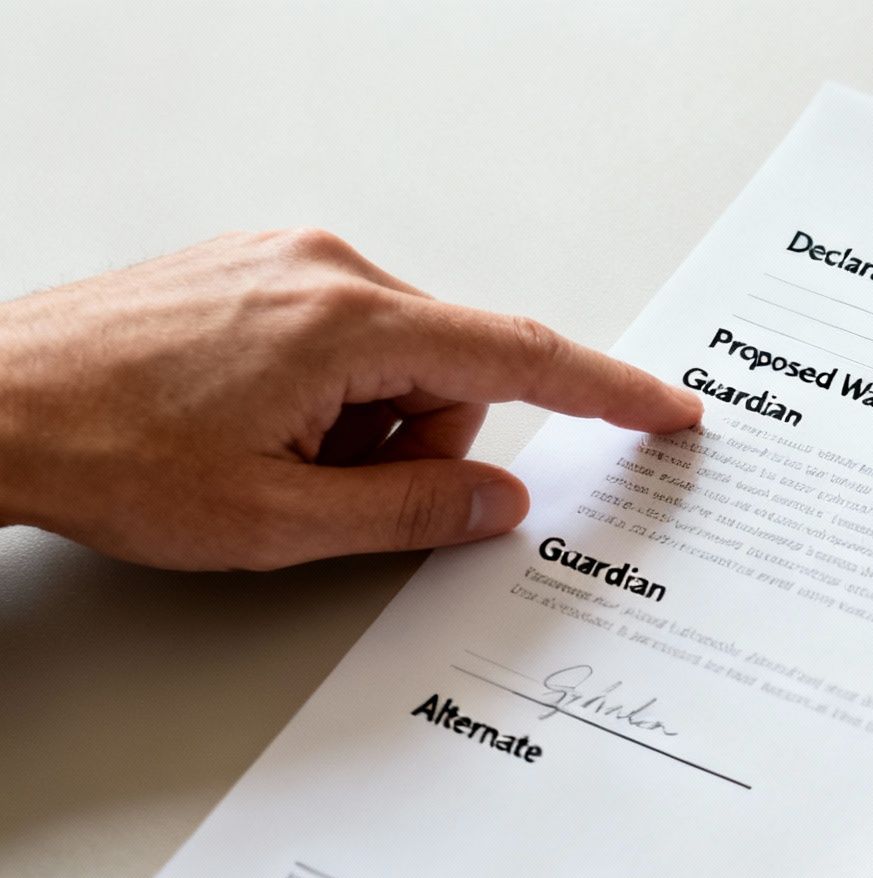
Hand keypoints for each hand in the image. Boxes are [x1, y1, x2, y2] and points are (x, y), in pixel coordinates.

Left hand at [0, 230, 700, 568]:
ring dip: (359, 426)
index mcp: (347, 322)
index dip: (608, 392)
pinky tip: (249, 426)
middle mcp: (323, 267)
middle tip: (326, 491)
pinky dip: (322, 396)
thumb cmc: (104, 452)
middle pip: (449, 369)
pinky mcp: (250, 268)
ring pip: (393, 359)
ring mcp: (282, 260)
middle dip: (415, 444)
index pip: (520, 355)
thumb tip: (498, 499)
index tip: (667, 411)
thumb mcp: (279, 520)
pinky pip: (339, 339)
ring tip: (265, 459)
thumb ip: (415, 508)